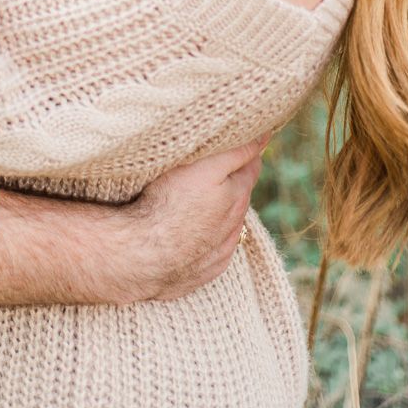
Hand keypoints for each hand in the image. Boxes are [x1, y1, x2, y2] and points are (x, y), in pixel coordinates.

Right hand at [125, 137, 267, 301]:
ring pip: (226, 224)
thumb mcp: (206, 167)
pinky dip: (206, 238)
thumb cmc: (170, 203)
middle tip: (215, 165)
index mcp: (237, 197)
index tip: (239, 139)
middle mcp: (233, 226)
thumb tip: (264, 136)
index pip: (251, 167)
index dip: (246, 151)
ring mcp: (218, 252)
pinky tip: (190, 232)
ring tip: (199, 198)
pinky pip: (209, 251)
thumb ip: (237, 152)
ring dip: (219, 211)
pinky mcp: (200, 271)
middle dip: (232, 181)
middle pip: (239, 196)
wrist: (143, 254)